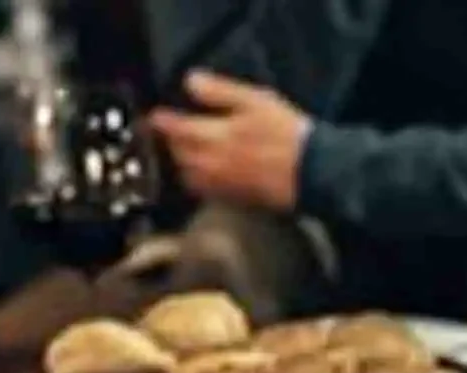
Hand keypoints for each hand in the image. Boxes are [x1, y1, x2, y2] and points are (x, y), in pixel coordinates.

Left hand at [149, 70, 310, 211]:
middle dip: (172, 143)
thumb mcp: (256, 100)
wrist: (312, 173)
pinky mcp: (235, 198)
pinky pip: (206, 191)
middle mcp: (210, 163)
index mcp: (213, 136)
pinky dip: (200, 181)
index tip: (154, 116)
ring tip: (186, 154)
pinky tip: (207, 174)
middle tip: (171, 133)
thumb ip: (220, 92)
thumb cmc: (287, 133)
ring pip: (190, 175)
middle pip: (179, 154)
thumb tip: (189, 81)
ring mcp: (221, 184)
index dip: (163, 121)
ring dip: (183, 164)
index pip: (176, 129)